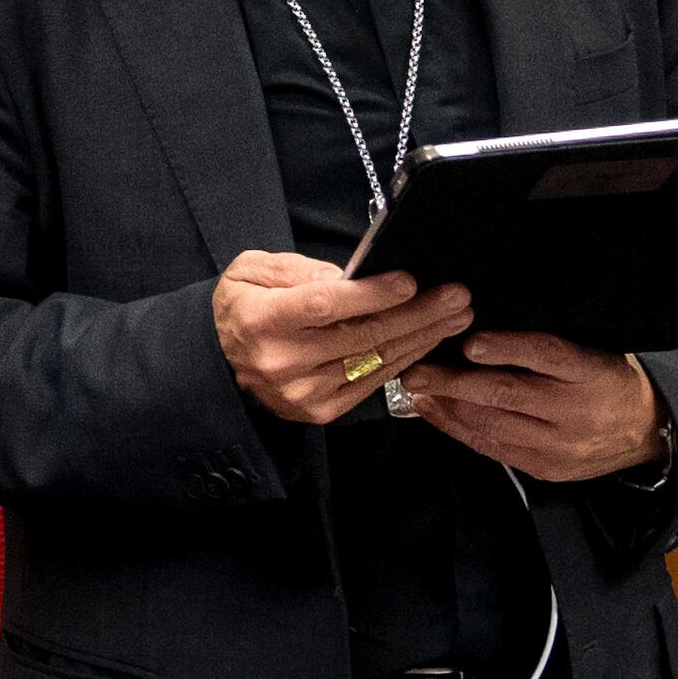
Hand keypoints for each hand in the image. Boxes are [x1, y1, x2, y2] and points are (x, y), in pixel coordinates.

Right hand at [213, 251, 472, 425]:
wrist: (220, 358)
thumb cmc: (244, 307)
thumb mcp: (252, 270)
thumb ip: (298, 269)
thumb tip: (353, 276)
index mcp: (263, 319)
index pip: (326, 306)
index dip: (372, 295)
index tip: (411, 281)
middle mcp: (283, 360)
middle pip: (363, 335)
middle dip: (418, 314)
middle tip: (457, 296)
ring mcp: (304, 391)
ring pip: (376, 360)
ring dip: (423, 337)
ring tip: (456, 316)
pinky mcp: (321, 409)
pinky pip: (374, 382)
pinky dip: (405, 360)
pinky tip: (427, 341)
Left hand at [395, 333, 669, 481]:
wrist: (646, 433)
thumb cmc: (608, 380)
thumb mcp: (594, 351)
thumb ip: (546, 346)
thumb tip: (479, 330)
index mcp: (594, 373)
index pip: (549, 355)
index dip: (507, 347)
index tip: (470, 342)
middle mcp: (577, 412)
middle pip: (507, 394)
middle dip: (453, 381)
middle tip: (415, 369)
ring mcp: (560, 446)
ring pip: (492, 425)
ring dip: (447, 406)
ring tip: (417, 388)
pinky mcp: (545, 469)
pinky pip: (492, 448)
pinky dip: (457, 428)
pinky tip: (434, 411)